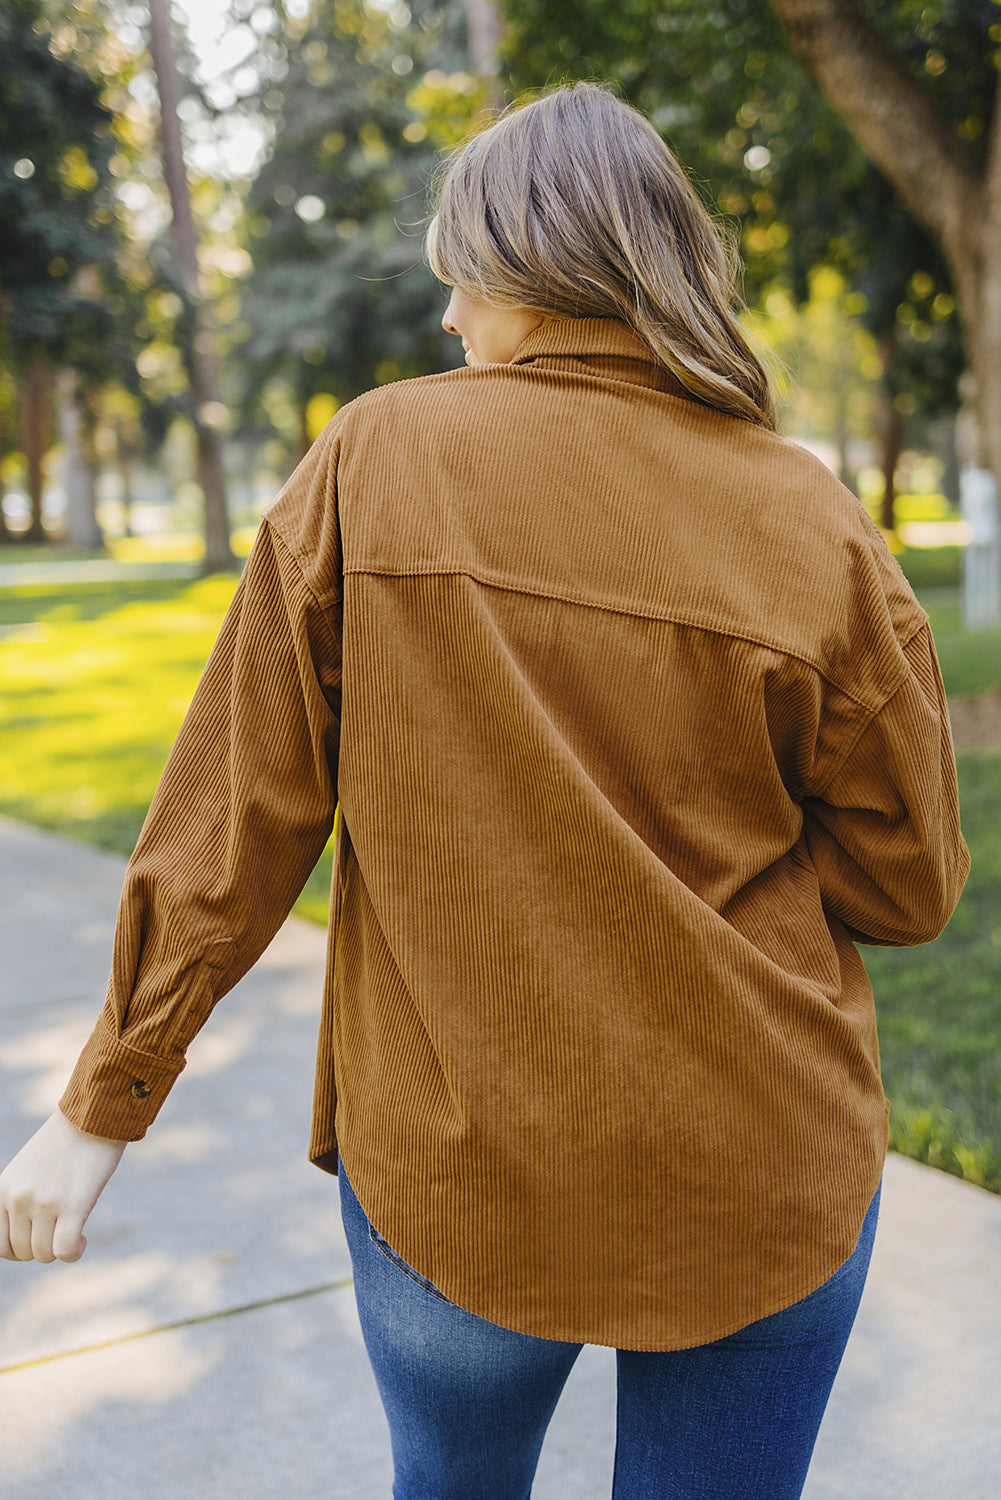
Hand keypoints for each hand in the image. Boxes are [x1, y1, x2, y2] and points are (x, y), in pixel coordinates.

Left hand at [0, 1108, 127, 1263]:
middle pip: (23, 1252)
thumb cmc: (63, 1146)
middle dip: (42, 1248)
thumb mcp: (25, 1170)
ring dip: (59, 1249)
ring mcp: (44, 1202)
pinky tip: (82, 1239)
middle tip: (58, 1230)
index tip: (37, 1237)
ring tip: (73, 1230)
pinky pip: (64, 1250)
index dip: (19, 1250)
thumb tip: (23, 1243)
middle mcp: (18, 1197)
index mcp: (3, 1189)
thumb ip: (17, 1200)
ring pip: (44, 1254)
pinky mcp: (73, 1204)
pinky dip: (73, 1253)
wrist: (92, 1118)